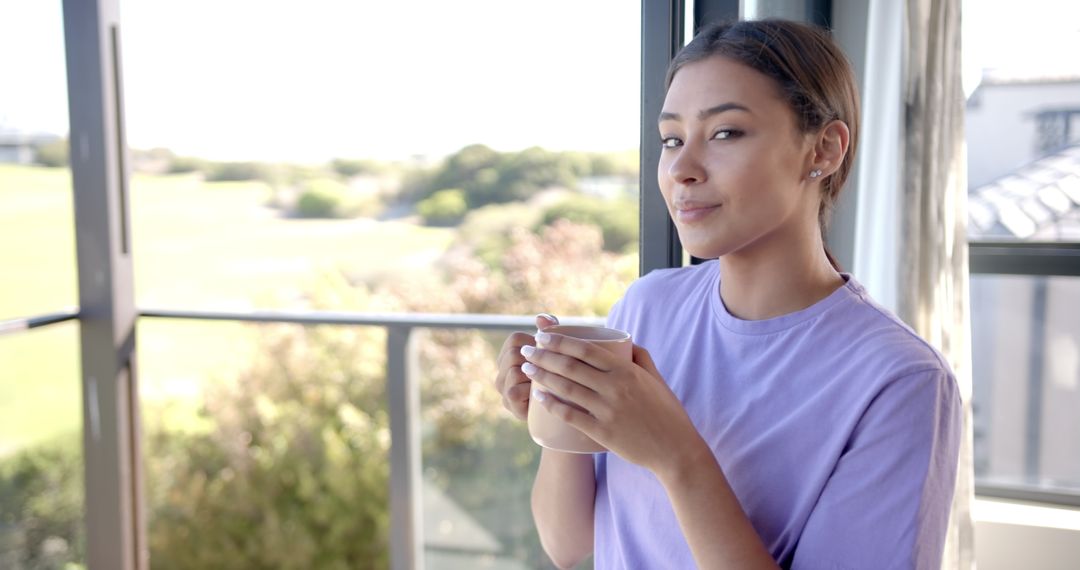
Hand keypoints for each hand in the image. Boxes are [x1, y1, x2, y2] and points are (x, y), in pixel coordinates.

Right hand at [494, 313, 559, 420]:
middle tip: (555, 368)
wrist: (568, 405)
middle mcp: (502, 368)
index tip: (551, 352)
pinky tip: (543, 392)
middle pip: (513, 354)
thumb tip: (541, 318)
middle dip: (535, 359)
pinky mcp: (509, 404)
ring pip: (513, 372)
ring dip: (533, 375)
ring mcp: (503, 387)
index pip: (515, 339)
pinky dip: (527, 390)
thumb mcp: (559, 350)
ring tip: (550, 380)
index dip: (534, 343)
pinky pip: (513, 391)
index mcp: (510, 352)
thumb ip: (550, 331)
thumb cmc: (563, 372)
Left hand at [522, 333, 703, 473]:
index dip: (560, 341)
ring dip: (542, 375)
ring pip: (567, 388)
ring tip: (526, 369)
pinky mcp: (602, 432)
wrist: (676, 450)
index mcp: (627, 371)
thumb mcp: (656, 378)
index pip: (586, 350)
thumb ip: (641, 357)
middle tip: (527, 350)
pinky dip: (551, 404)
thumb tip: (625, 342)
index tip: (542, 335)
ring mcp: (607, 410)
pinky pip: (570, 415)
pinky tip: (538, 396)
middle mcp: (615, 387)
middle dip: (544, 355)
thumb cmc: (667, 412)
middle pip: (570, 366)